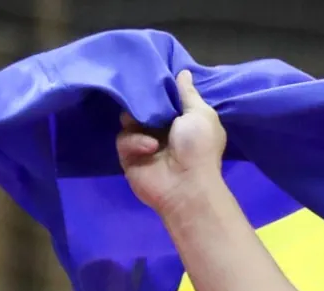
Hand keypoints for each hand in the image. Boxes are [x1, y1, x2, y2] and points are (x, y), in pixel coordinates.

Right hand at [117, 69, 227, 217]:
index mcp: (180, 119)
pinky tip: (150, 148)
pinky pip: (123, 140)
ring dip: (137, 121)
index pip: (163, 97)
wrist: (187, 185)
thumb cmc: (199, 148)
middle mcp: (161, 130)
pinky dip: (135, 142)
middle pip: (141, 106)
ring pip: (127, 120)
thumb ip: (188, 93)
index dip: (157, 87)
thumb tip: (183, 72)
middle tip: (138, 93)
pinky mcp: (128, 157)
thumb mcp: (200, 114)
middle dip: (141, 100)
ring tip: (146, 124)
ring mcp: (143, 143)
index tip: (148, 71)